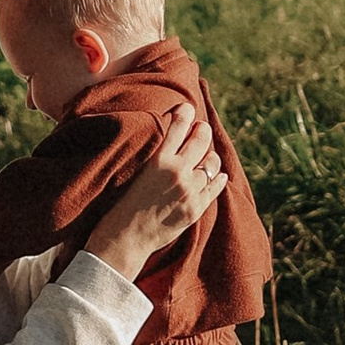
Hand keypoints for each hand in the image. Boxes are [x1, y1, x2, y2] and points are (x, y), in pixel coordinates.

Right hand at [84, 103, 223, 283]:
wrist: (126, 238)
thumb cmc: (125, 203)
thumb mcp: (139, 171)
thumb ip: (159, 156)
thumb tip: (174, 139)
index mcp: (159, 160)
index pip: (178, 126)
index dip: (185, 113)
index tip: (187, 107)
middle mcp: (177, 172)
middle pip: (201, 140)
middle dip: (202, 130)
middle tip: (201, 128)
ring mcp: (189, 190)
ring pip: (212, 163)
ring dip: (210, 156)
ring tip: (207, 155)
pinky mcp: (196, 208)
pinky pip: (216, 187)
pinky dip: (219, 178)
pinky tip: (219, 174)